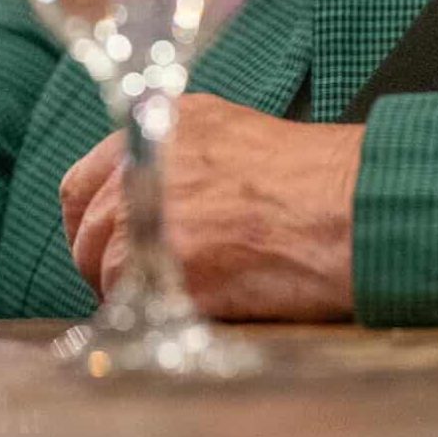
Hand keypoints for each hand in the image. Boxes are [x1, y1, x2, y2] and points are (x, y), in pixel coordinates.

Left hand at [58, 95, 362, 321]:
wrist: (354, 206)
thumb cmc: (318, 180)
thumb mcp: (234, 139)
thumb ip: (179, 164)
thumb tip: (152, 208)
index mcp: (160, 125)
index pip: (82, 182)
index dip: (89, 223)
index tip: (103, 247)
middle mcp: (144, 160)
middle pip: (87, 230)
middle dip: (104, 265)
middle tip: (139, 287)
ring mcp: (152, 210)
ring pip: (104, 267)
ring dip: (128, 293)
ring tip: (172, 302)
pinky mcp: (168, 261)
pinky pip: (131, 298)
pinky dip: (148, 312)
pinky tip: (185, 310)